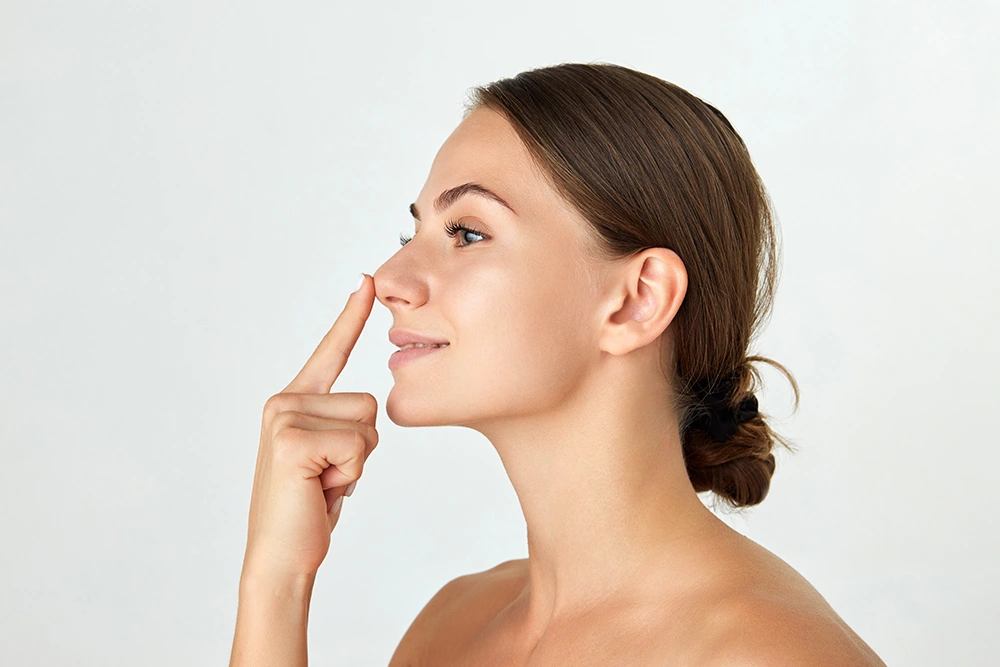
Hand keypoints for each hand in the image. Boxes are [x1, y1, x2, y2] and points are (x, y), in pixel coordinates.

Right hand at [241, 274, 377, 580]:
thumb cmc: (310, 508)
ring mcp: (284, 418)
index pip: (330, 352)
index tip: (365, 282)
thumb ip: (343, 425)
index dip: (350, 317)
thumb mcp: (331, 457)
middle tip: (327, 477)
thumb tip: (368, 409)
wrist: (282, 557)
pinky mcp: (292, 441)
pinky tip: (320, 490)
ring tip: (323, 484)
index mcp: (294, 402)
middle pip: (368, 403)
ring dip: (357, 463)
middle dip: (362, 449)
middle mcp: (284, 402)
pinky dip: (350, 475)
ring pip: (368, 424)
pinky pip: (359, 447)